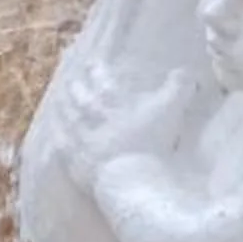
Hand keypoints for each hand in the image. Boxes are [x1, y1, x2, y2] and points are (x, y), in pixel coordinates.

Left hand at [52, 54, 191, 182]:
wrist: (130, 178)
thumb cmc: (152, 143)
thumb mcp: (170, 110)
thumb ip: (179, 88)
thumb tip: (187, 72)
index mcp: (114, 105)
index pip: (103, 83)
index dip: (98, 72)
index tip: (91, 63)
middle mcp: (93, 120)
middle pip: (82, 100)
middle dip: (78, 88)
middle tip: (71, 80)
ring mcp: (82, 143)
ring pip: (69, 120)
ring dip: (64, 109)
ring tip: (58, 101)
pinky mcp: (77, 165)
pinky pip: (63, 148)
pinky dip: (59, 138)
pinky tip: (55, 135)